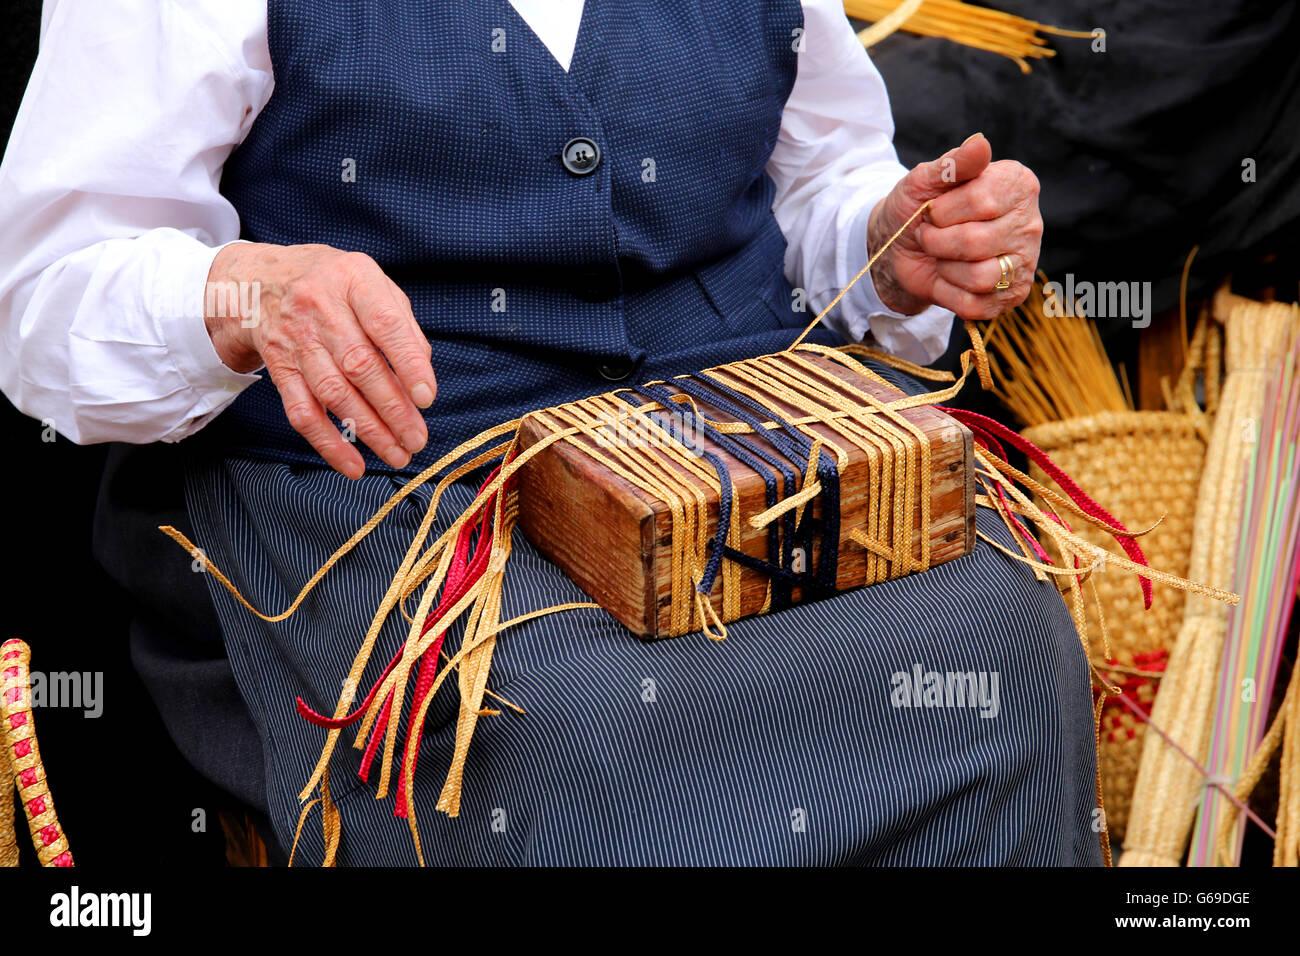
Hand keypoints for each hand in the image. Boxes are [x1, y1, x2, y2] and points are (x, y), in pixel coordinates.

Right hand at [205, 242, 435, 477]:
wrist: (260, 280)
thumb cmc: (333, 285)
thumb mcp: (371, 282)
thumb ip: (402, 323)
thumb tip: (421, 373)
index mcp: (353, 280)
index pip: (385, 324)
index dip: (408, 364)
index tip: (427, 398)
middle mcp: (320, 307)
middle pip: (359, 365)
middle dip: (393, 409)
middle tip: (417, 439)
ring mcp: (295, 339)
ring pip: (332, 393)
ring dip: (368, 430)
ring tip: (396, 454)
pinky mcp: (278, 366)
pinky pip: (301, 411)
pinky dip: (328, 443)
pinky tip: (353, 464)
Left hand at [868, 133, 1041, 319]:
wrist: (902, 248)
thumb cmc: (918, 208)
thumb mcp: (925, 179)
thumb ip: (953, 163)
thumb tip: (980, 144)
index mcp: (1017, 184)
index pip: (983, 201)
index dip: (944, 211)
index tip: (932, 209)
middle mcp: (1029, 222)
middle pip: (977, 242)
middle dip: (938, 242)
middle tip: (930, 235)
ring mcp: (1024, 262)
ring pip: (980, 277)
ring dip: (945, 269)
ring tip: (941, 257)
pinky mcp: (1011, 296)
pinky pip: (974, 304)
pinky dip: (947, 293)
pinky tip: (947, 278)